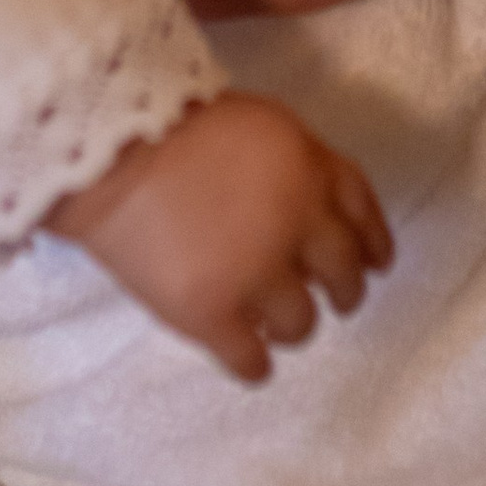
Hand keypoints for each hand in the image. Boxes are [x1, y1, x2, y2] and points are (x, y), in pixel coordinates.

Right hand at [45, 89, 392, 382]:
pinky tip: (251, 361)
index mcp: (309, 171)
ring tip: (274, 323)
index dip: (373, 242)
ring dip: (294, 326)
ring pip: (302, 324)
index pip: (362, 213)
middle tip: (332, 299)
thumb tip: (316, 207)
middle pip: (343, 274)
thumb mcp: (260, 121)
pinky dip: (255, 364)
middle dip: (344, 291)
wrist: (109, 152)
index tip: (376, 263)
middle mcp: (296, 226)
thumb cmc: (176, 122)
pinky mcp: (212, 315)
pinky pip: (252, 360)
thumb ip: (300, 162)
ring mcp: (255, 275)